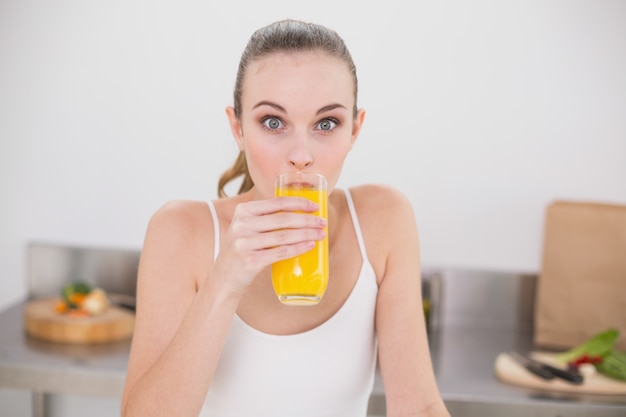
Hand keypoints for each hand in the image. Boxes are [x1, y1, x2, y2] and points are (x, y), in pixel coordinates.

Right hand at [211, 196, 326, 296]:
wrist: (224, 278)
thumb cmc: (242, 251)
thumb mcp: (246, 228)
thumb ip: (265, 219)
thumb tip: (300, 213)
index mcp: (243, 211)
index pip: (277, 202)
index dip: (299, 202)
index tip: (315, 206)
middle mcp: (243, 224)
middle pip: (283, 219)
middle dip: (307, 220)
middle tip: (323, 222)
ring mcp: (245, 243)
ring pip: (284, 236)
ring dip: (307, 234)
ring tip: (321, 234)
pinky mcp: (250, 260)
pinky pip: (281, 252)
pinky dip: (298, 248)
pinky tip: (310, 246)